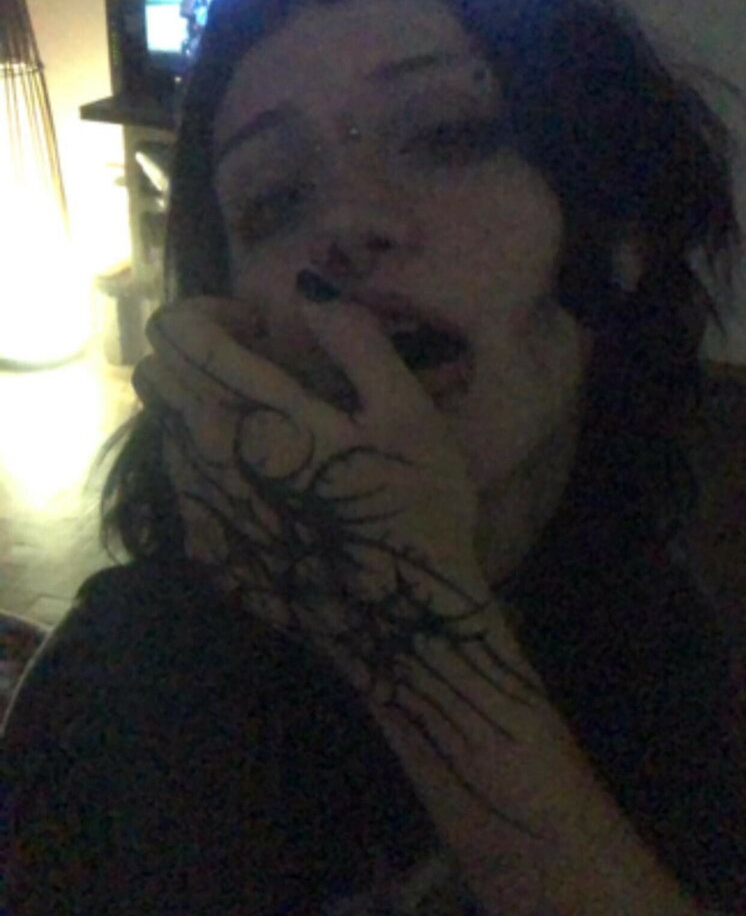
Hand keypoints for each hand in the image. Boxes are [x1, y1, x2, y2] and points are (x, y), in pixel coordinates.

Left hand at [132, 293, 495, 693]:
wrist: (403, 630)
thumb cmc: (417, 513)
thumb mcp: (409, 415)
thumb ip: (355, 340)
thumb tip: (307, 285)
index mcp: (256, 412)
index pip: (180, 331)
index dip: (215, 312)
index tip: (266, 332)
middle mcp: (208, 455)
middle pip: (158, 371)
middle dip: (204, 353)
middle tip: (270, 373)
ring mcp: (200, 508)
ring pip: (165, 426)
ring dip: (204, 405)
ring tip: (273, 428)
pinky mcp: (205, 550)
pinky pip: (181, 480)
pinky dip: (208, 458)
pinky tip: (268, 481)